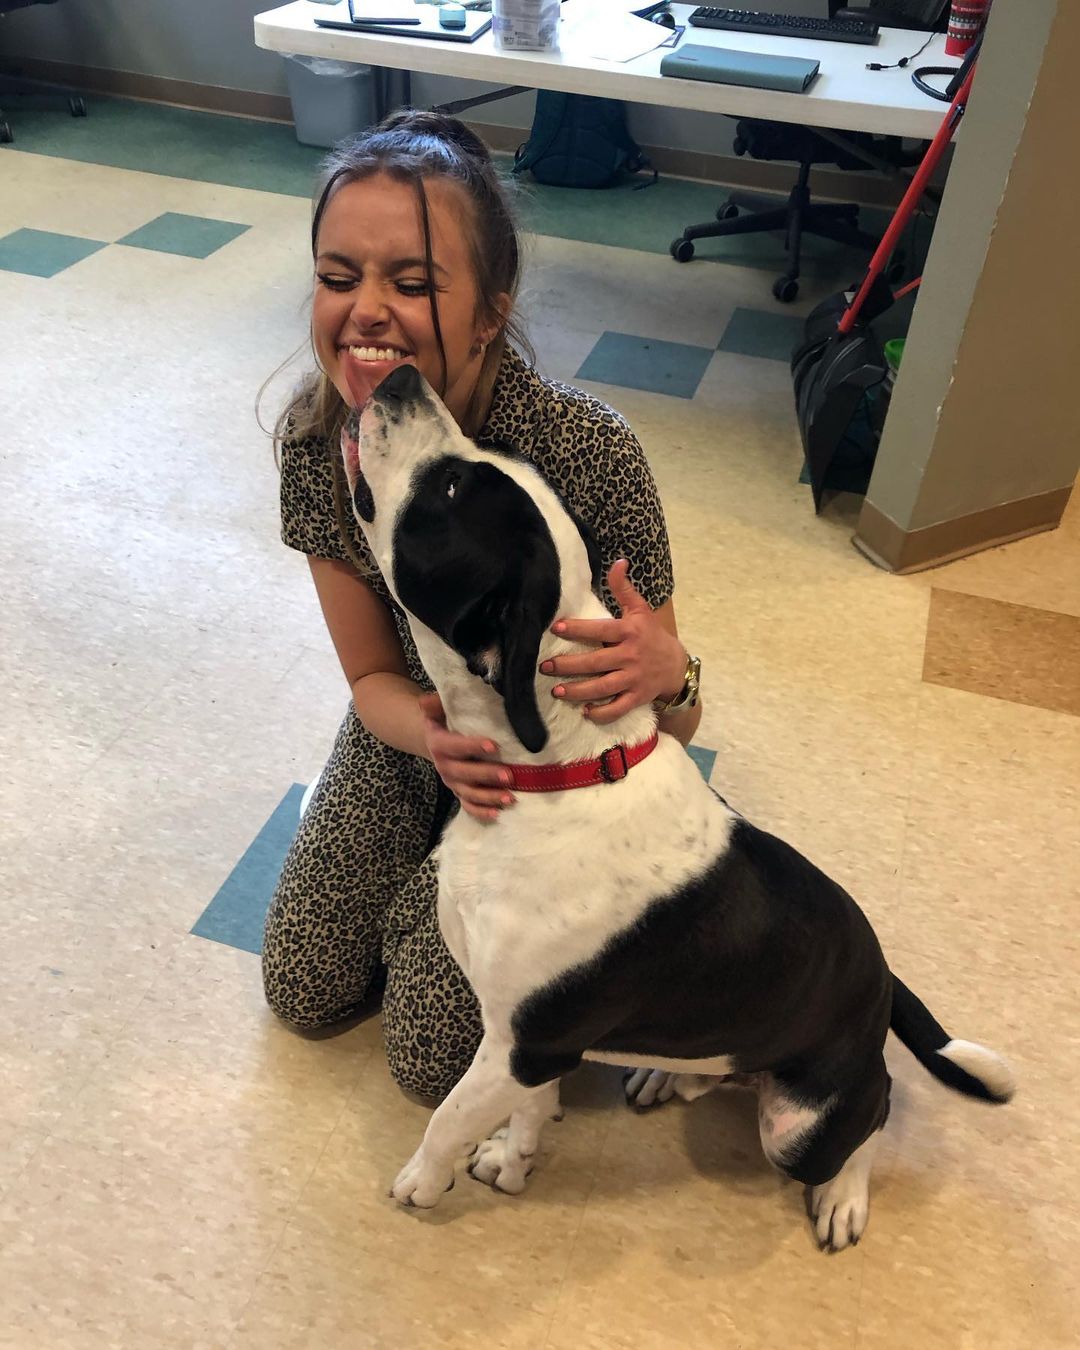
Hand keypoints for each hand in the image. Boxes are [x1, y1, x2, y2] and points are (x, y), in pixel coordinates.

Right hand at [418, 692, 513, 823]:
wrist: (436, 740)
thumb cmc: (444, 720)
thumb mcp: (438, 709)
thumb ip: (436, 703)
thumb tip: (426, 700)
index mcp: (439, 744)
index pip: (455, 746)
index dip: (472, 747)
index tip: (493, 745)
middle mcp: (444, 766)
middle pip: (465, 774)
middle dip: (487, 775)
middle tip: (509, 775)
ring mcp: (452, 782)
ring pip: (469, 793)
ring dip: (489, 797)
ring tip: (510, 798)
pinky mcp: (459, 793)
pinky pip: (469, 806)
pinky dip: (482, 812)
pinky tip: (498, 813)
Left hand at [538, 560, 685, 726]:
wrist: (676, 665)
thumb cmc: (651, 635)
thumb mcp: (640, 610)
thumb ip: (624, 588)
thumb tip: (617, 562)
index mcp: (629, 632)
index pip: (600, 630)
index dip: (578, 629)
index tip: (556, 628)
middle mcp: (630, 656)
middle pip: (595, 662)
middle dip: (568, 665)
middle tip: (544, 667)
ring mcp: (634, 679)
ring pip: (603, 688)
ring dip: (578, 691)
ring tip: (556, 691)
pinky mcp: (637, 697)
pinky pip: (618, 708)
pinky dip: (602, 713)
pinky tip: (585, 712)